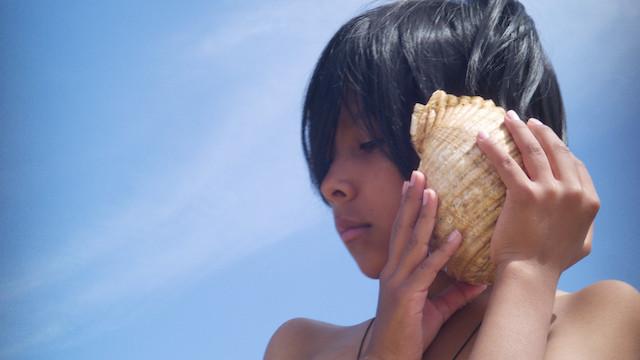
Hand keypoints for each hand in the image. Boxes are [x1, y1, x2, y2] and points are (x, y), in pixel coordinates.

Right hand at [362, 171, 486, 359]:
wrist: (390, 356)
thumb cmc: (410, 333)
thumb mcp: (437, 308)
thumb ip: (456, 291)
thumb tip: (481, 279)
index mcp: (397, 270)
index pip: (402, 231)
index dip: (407, 206)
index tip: (414, 183)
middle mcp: (394, 269)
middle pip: (403, 227)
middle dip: (410, 199)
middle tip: (417, 172)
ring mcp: (399, 280)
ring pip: (413, 241)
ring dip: (423, 215)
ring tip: (432, 191)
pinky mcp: (408, 295)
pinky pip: (428, 269)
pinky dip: (443, 251)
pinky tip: (457, 235)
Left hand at [476, 111, 599, 276]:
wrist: (531, 273)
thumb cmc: (552, 263)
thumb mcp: (583, 242)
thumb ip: (584, 222)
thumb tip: (580, 208)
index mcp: (589, 201)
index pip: (575, 164)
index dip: (559, 148)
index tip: (545, 140)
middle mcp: (573, 191)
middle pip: (556, 150)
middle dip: (541, 131)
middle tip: (526, 121)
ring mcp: (550, 191)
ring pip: (532, 150)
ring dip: (518, 129)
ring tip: (507, 118)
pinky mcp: (524, 194)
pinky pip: (506, 163)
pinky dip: (492, 147)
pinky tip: (481, 137)